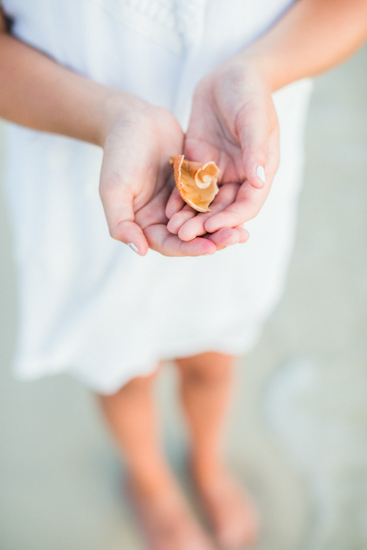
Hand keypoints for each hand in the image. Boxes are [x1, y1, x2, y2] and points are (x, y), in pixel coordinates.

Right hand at [99, 96, 246, 255]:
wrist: (132, 119)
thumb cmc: (118, 154)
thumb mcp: (113, 189)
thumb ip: (121, 223)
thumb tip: (139, 251)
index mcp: (144, 225)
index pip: (170, 245)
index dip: (190, 249)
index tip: (211, 248)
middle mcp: (163, 219)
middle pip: (192, 238)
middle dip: (215, 239)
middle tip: (238, 238)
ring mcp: (179, 203)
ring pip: (204, 221)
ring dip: (224, 225)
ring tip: (244, 229)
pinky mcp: (193, 186)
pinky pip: (211, 200)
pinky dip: (225, 204)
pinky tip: (243, 204)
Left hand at [166, 58, 279, 239]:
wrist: (229, 74)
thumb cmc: (249, 92)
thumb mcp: (254, 118)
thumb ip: (255, 150)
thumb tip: (259, 181)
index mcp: (260, 171)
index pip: (248, 204)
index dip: (231, 219)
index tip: (213, 228)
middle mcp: (240, 177)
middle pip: (224, 209)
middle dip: (206, 224)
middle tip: (186, 236)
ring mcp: (218, 171)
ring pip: (205, 202)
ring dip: (191, 217)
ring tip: (173, 229)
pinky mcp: (199, 164)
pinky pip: (189, 186)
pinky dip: (180, 199)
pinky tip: (167, 210)